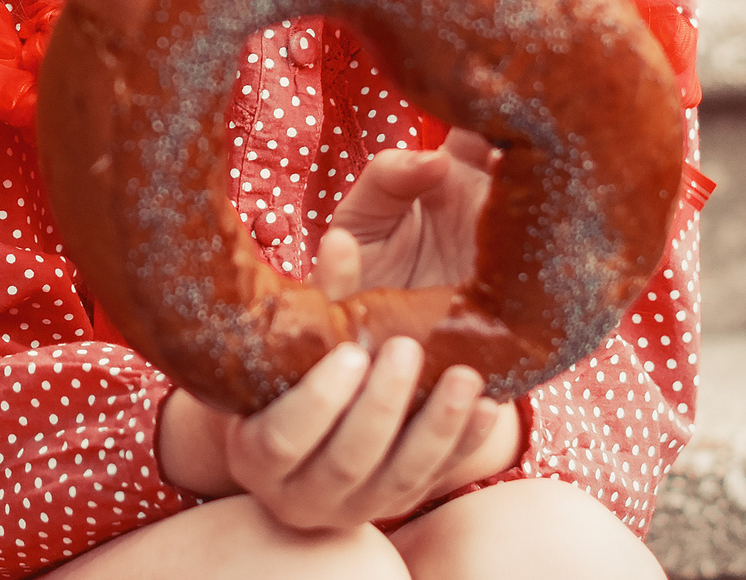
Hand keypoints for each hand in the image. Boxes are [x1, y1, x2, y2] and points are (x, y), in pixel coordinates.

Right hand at [153, 131, 517, 523]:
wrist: (301, 430)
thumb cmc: (286, 374)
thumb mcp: (292, 342)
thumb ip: (320, 297)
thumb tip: (341, 239)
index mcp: (257, 454)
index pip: (284, 438)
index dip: (318, 401)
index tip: (351, 353)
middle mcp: (304, 494)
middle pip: (348, 460)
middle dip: (383, 406)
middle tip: (407, 349)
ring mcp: (356, 507)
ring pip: (401, 479)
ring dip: (437, 427)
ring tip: (465, 375)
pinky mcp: (401, 503)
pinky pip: (438, 479)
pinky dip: (466, 443)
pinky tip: (488, 405)